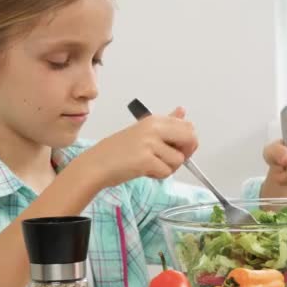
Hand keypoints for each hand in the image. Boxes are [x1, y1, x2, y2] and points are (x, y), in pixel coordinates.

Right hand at [79, 107, 196, 187]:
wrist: (96, 164)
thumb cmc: (117, 150)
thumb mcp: (143, 131)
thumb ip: (166, 123)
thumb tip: (182, 111)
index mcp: (154, 120)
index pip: (188, 126)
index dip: (187, 141)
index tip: (176, 149)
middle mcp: (154, 128)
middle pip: (190, 139)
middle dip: (184, 154)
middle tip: (167, 159)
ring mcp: (150, 143)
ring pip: (178, 160)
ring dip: (167, 168)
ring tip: (149, 165)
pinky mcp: (146, 160)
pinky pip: (166, 172)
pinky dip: (157, 176)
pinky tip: (143, 171)